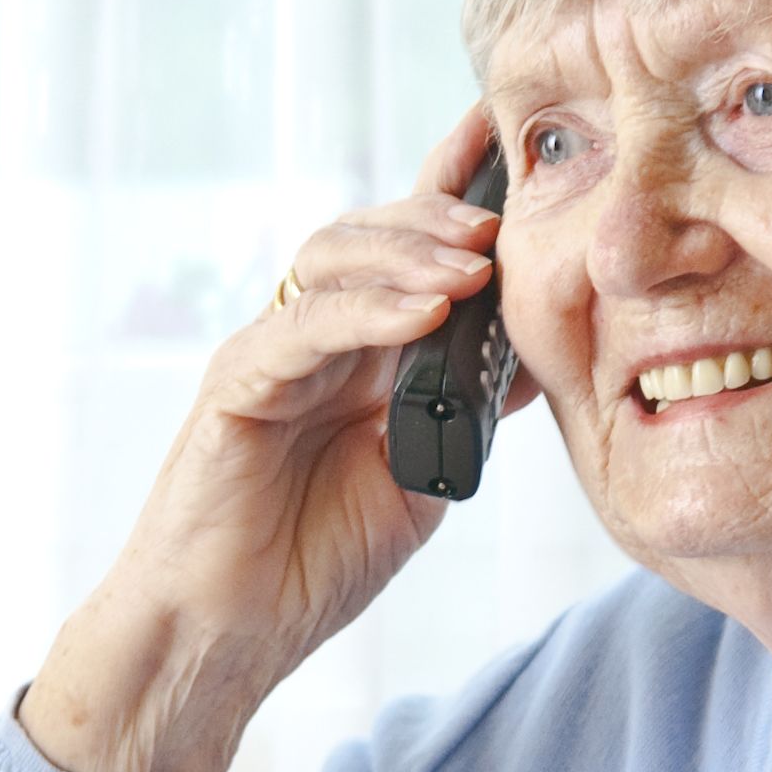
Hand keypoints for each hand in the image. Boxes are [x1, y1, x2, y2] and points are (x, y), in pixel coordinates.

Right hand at [20, 103, 524, 771]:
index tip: (514, 140)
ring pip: (333, 259)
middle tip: (504, 217)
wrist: (231, 631)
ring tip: (474, 261)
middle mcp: (313, 337)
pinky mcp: (237, 383)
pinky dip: (366, 310)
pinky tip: (424, 309)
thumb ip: (466, 412)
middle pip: (372, 233)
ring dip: (410, 252)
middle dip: (440, 213)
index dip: (454, 186)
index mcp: (359, 351)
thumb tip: (540, 356)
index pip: (408, 250)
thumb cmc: (313, 559)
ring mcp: (271, 352)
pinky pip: (303, 326)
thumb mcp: (423, 476)